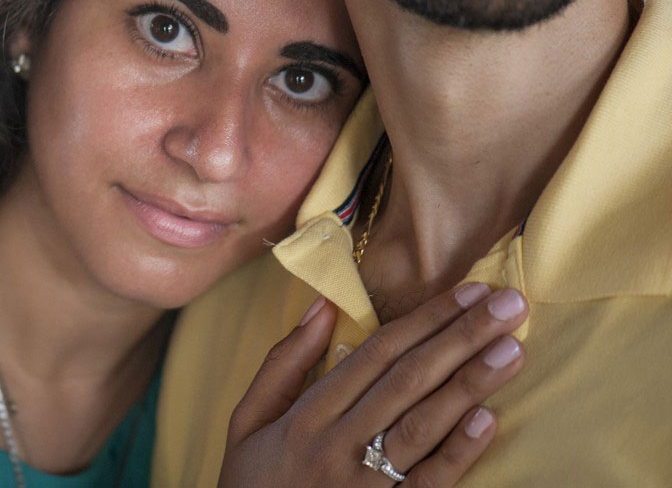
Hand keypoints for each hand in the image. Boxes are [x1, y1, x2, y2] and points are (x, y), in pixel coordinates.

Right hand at [219, 283, 527, 486]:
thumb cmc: (251, 484)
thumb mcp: (249, 420)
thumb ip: (283, 362)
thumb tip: (323, 305)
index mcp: (307, 414)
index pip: (376, 354)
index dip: (424, 320)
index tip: (467, 291)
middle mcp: (336, 444)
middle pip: (407, 381)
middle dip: (461, 338)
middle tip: (508, 305)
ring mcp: (361, 485)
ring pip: (421, 425)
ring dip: (469, 384)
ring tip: (511, 349)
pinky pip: (426, 484)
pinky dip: (457, 452)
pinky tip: (487, 420)